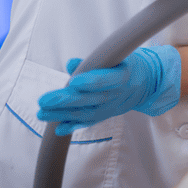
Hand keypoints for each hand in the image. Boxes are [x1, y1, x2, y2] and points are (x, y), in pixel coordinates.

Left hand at [37, 45, 181, 134]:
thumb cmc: (127, 65)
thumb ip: (92, 62)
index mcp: (122, 77)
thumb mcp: (117, 58)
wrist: (145, 84)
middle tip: (44, 100)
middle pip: (89, 100)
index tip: (72, 81)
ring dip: (61, 115)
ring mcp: (109, 109)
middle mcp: (116, 96)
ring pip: (84, 113)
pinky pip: (87, 123)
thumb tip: (70, 64)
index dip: (89, 81)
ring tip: (41, 113)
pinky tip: (58, 129)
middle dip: (65, 101)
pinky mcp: (104, 116)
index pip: (105, 80)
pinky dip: (72, 127)